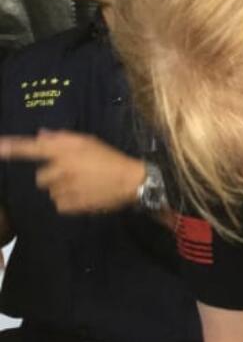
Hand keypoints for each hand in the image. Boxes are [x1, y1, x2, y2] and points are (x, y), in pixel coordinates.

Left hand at [0, 130, 144, 213]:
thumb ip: (62, 138)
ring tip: (81, 186)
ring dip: (60, 189)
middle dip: (51, 176)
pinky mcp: (71, 205)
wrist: (131, 181)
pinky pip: (59, 204)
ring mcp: (65, 189)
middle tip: (71, 174)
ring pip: (50, 192)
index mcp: (63, 151)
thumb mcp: (88, 141)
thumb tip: (41, 137)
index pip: (30, 148)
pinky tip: (83, 196)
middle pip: (40, 177)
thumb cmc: (110, 158)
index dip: (11, 148)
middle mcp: (60, 170)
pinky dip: (68, 202)